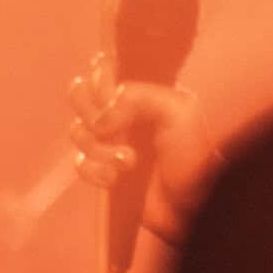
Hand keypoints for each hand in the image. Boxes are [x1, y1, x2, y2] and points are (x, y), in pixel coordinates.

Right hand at [68, 52, 221, 241]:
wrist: (194, 202)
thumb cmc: (192, 152)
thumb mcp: (178, 111)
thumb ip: (139, 98)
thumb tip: (101, 116)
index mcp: (142, 93)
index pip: (105, 70)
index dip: (99, 77)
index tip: (107, 94)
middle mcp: (122, 113)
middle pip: (81, 96)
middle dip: (90, 111)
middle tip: (109, 126)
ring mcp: (111, 142)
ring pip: (78, 132)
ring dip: (99, 148)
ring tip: (129, 161)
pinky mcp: (104, 171)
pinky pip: (81, 164)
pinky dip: (95, 171)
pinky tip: (115, 179)